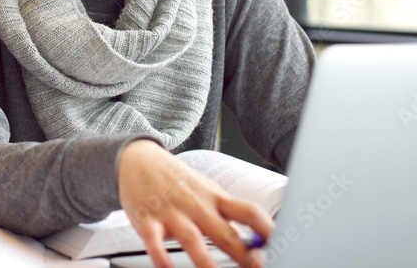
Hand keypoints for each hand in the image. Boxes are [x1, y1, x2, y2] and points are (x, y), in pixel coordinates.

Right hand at [117, 139, 272, 267]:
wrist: (135, 158)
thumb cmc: (174, 179)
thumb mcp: (204, 190)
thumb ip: (225, 215)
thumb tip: (253, 241)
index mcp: (214, 197)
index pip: (248, 211)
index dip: (267, 229)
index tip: (281, 244)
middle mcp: (196, 205)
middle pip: (224, 232)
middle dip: (243, 254)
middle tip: (256, 267)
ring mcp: (171, 212)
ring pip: (192, 239)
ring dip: (206, 261)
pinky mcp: (147, 220)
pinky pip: (155, 242)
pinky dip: (162, 258)